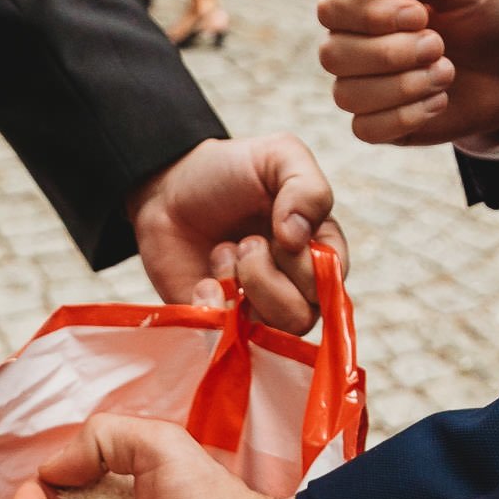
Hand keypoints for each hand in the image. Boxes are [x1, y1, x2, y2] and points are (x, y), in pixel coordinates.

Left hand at [126, 134, 347, 334]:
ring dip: (242, 286)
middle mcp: (292, 287)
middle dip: (267, 275)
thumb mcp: (279, 157)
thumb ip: (308, 188)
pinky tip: (203, 283)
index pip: (332, 284)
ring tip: (222, 253)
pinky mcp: (220, 326)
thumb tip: (300, 239)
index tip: (281, 233)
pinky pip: (228, 341)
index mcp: (316, 251)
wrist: (166, 190)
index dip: (306, 265)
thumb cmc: (228, 173)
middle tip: (244, 242)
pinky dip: (213, 308)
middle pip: (303, 316)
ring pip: (271, 333)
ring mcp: (256, 310)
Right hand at [317, 0, 498, 146]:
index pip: (331, 8)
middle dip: (392, 52)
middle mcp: (350, 46)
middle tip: (439, 46)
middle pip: (332, 55)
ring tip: (445, 73)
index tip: (420, 15)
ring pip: (346, 95)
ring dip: (403, 85)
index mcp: (361, 4)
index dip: (371, 15)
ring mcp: (360, 87)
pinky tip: (438, 102)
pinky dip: (405, 117)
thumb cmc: (480, 16)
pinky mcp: (377, 125)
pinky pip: (365, 129)